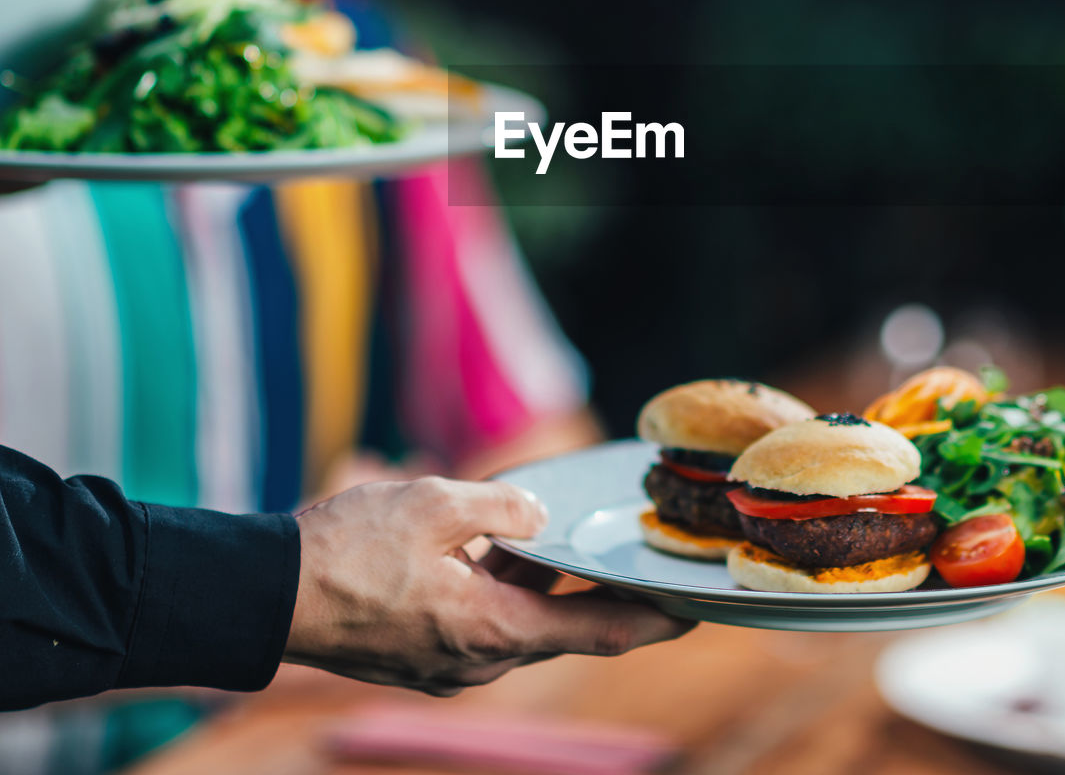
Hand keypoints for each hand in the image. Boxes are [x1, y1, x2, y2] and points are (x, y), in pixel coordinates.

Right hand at [284, 477, 693, 694]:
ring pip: (519, 619)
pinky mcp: (423, 652)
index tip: (695, 608)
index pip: (600, 633)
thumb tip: (540, 517)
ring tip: (565, 535)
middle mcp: (479, 660)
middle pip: (562, 626)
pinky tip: (501, 545)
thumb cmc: (349, 549)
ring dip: (544, 582)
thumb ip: (503, 509)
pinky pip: (482, 618)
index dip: (654, 620)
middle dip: (601, 592)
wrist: (266, 592)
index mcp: (493, 630)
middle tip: (640, 557)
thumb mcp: (436, 504)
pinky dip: (503, 586)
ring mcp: (448, 662)